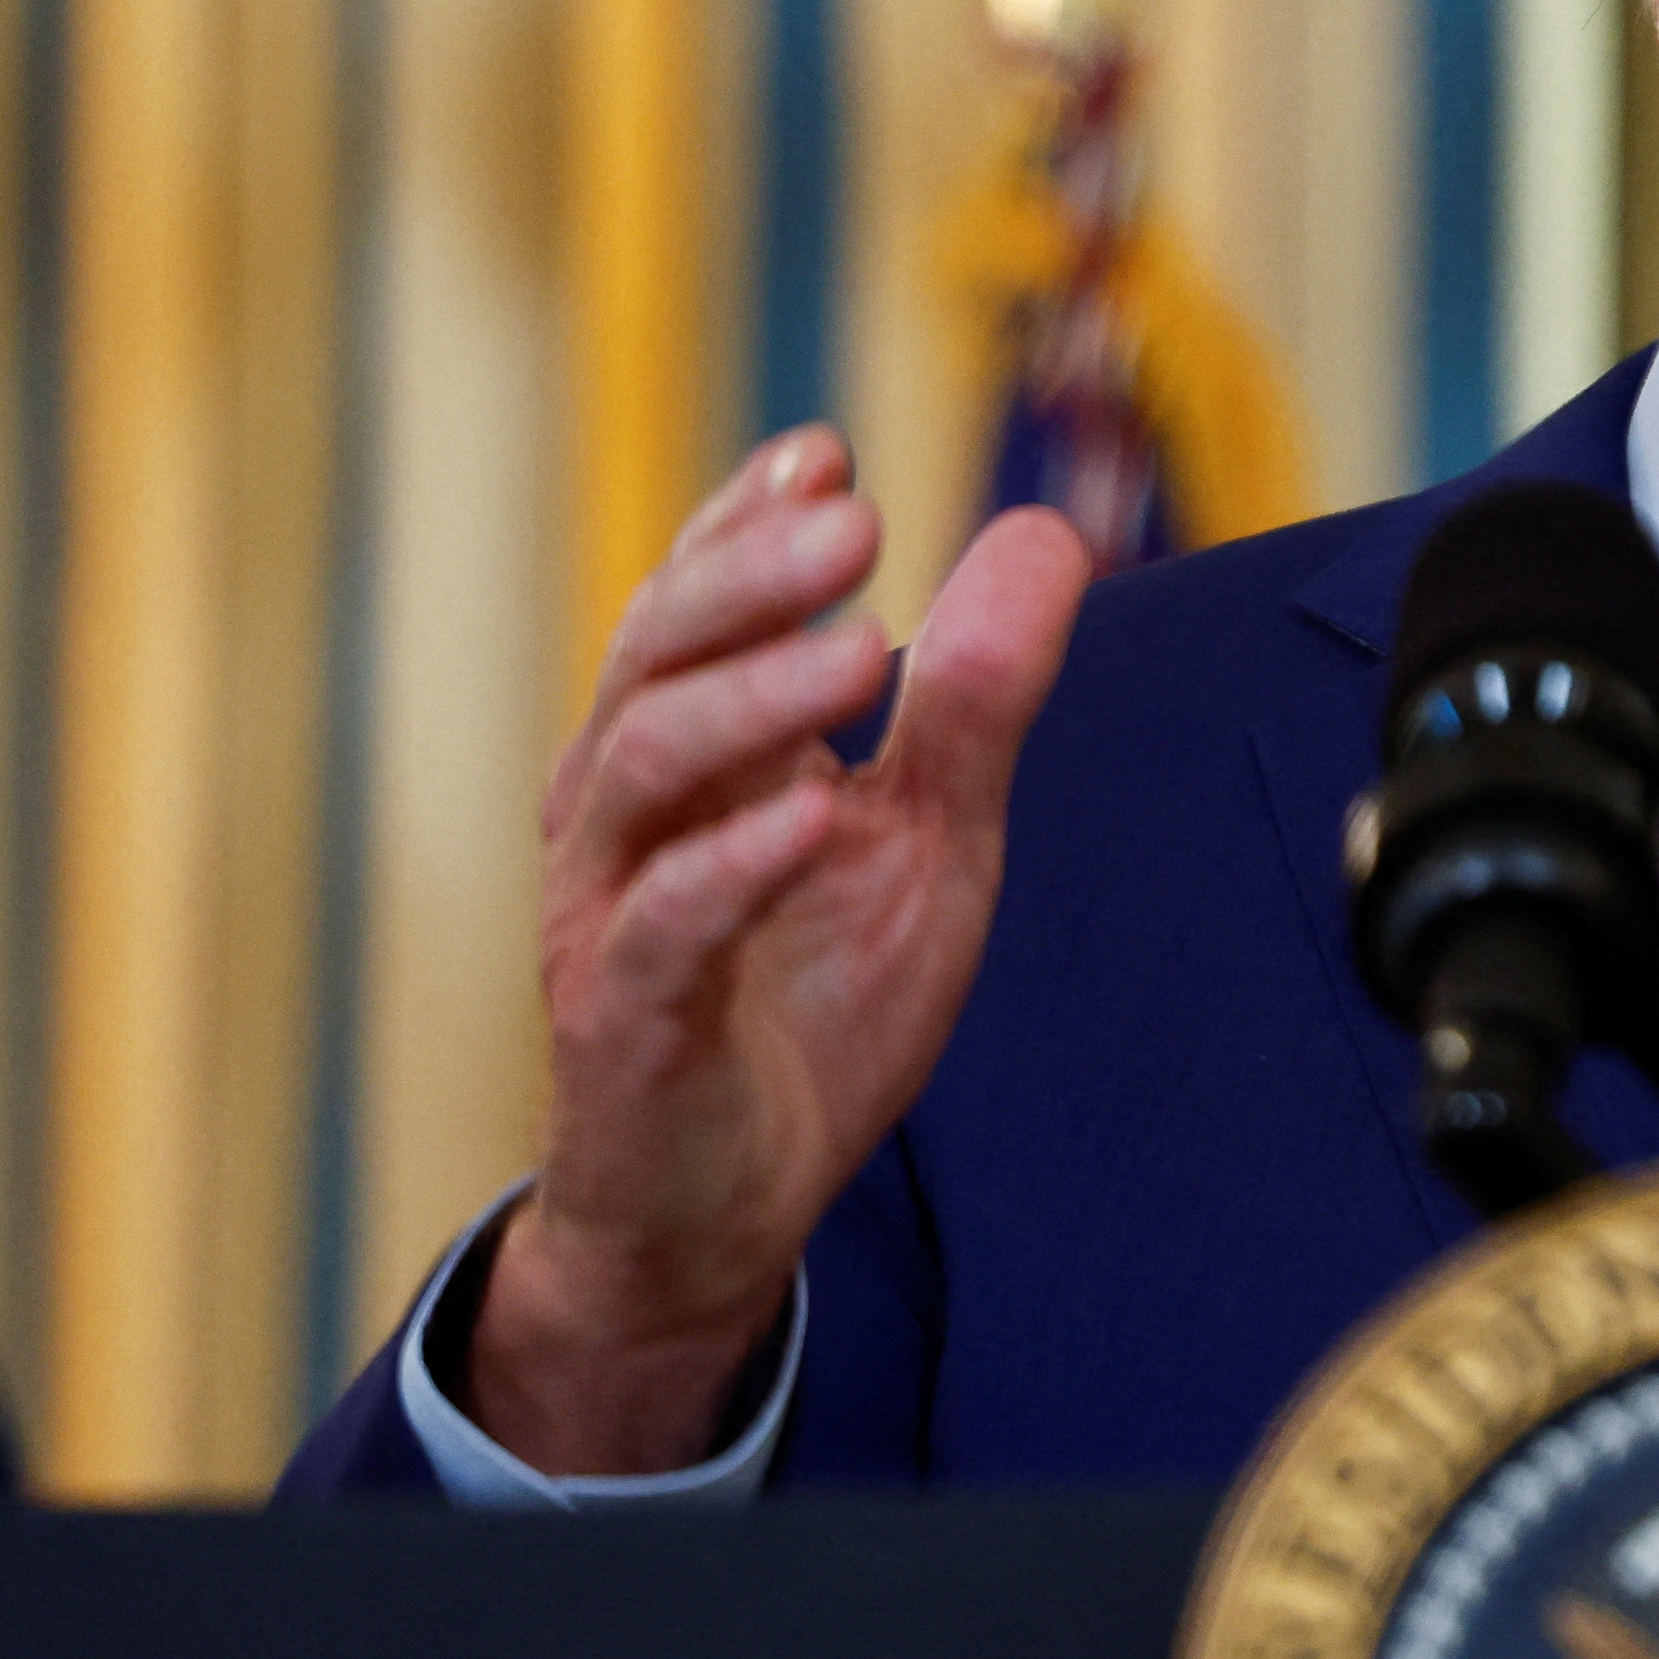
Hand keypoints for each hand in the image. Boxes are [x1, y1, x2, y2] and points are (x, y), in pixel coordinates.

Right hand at [479, 430, 1090, 1471]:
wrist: (723, 1205)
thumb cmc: (810, 1004)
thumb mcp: (931, 838)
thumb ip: (978, 700)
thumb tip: (1045, 537)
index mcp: (694, 753)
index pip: (698, 605)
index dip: (746, 524)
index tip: (826, 454)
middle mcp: (631, 812)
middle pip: (657, 656)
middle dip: (748, 578)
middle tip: (852, 520)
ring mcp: (613, 911)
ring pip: (643, 770)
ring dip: (748, 701)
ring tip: (856, 650)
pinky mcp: (627, 1020)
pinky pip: (663, 927)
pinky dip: (731, 867)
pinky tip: (808, 820)